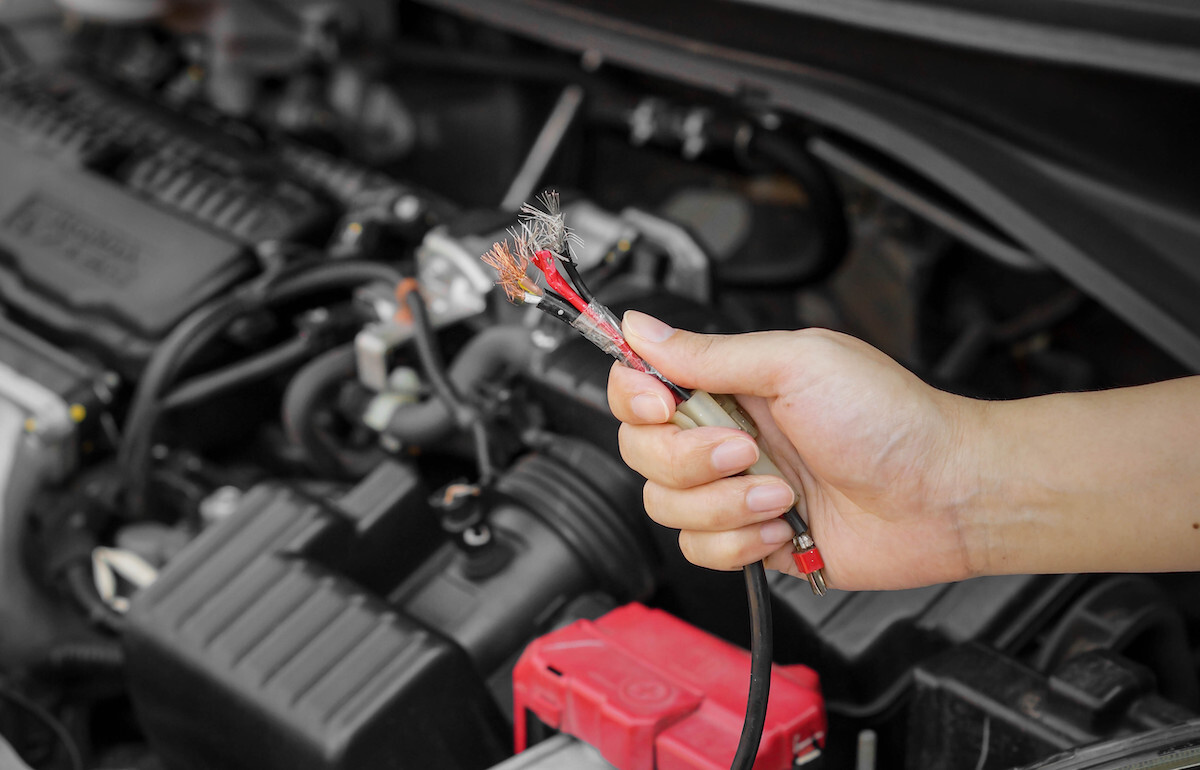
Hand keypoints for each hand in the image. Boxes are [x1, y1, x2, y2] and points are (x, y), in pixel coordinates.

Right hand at [608, 311, 984, 590]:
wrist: (943, 495)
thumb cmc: (891, 420)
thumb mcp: (797, 363)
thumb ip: (710, 352)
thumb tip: (641, 326)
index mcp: (730, 383)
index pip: (640, 387)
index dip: (636, 398)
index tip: (662, 404)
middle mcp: (724, 433)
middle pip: (642, 451)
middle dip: (687, 459)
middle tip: (745, 450)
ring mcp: (735, 489)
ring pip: (666, 506)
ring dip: (724, 504)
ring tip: (782, 494)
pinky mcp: (751, 539)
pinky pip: (701, 550)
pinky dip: (741, 542)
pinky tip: (786, 528)